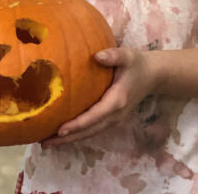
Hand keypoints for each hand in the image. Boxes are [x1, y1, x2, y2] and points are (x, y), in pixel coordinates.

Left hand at [41, 47, 155, 147]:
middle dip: (67, 138)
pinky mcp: (111, 120)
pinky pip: (92, 130)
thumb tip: (96, 56)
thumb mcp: (127, 56)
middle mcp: (115, 115)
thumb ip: (113, 55)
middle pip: (89, 131)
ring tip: (47, 143)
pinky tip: (61, 135)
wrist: (153, 75)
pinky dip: (77, 134)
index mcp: (117, 101)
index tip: (60, 130)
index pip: (94, 116)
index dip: (77, 124)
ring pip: (89, 133)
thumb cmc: (137, 64)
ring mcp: (114, 120)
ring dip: (69, 139)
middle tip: (44, 143)